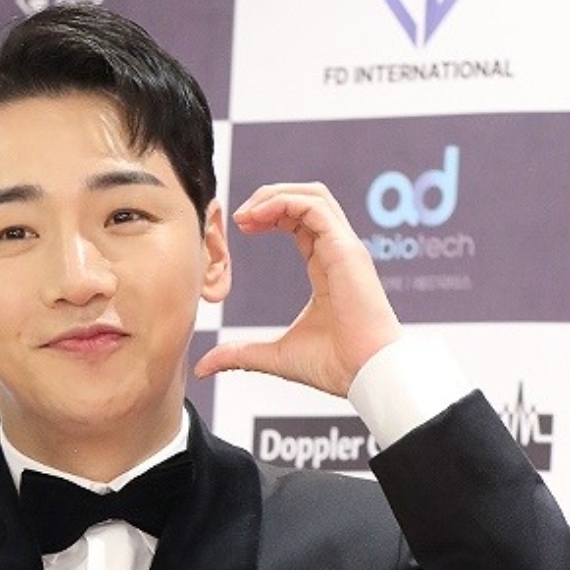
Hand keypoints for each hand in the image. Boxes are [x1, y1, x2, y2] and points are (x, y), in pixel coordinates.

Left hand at [194, 183, 400, 397]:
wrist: (364, 374)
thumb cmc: (333, 365)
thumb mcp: (273, 356)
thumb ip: (239, 354)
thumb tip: (204, 366)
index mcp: (325, 268)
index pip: (300, 221)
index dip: (268, 215)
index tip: (240, 228)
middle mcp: (337, 251)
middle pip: (306, 199)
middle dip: (268, 198)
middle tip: (237, 218)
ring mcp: (344, 248)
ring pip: (313, 195)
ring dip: (275, 195)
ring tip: (245, 214)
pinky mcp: (346, 250)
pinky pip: (315, 206)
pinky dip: (285, 203)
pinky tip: (259, 218)